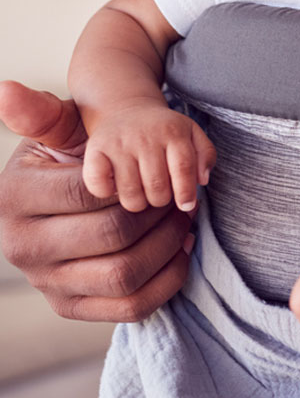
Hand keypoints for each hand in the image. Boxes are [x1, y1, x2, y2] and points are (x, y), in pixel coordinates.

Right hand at [0, 81, 194, 321]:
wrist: (76, 192)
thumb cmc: (75, 154)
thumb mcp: (60, 128)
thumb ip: (42, 112)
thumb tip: (7, 90)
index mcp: (15, 198)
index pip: (90, 194)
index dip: (136, 182)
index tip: (159, 171)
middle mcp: (22, 247)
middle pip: (111, 235)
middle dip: (158, 213)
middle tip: (182, 197)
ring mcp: (46, 283)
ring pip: (123, 274)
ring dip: (167, 245)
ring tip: (184, 219)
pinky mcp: (72, 307)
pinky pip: (129, 307)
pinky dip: (166, 280)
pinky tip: (180, 250)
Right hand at [83, 104, 215, 211]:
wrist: (126, 110)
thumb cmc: (163, 131)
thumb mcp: (191, 133)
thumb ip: (205, 154)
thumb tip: (203, 180)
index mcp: (173, 131)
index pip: (183, 168)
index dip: (186, 193)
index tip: (186, 206)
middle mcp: (145, 135)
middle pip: (157, 187)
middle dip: (161, 200)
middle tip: (159, 195)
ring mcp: (118, 143)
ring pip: (131, 193)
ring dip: (138, 202)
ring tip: (140, 192)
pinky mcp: (94, 150)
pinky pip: (99, 185)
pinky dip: (106, 193)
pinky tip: (114, 187)